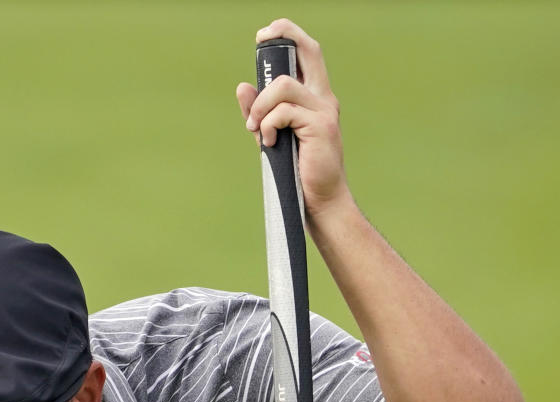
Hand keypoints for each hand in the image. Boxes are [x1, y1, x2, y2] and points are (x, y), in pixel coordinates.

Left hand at [236, 19, 351, 218]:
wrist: (316, 200)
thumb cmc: (295, 170)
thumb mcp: (271, 135)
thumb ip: (258, 112)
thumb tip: (242, 86)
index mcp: (314, 97)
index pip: (308, 54)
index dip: (289, 35)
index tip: (265, 33)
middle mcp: (323, 98)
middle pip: (309, 51)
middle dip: (284, 36)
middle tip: (260, 38)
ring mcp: (324, 110)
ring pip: (283, 86)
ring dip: (260, 107)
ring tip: (256, 130)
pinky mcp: (320, 126)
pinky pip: (282, 112)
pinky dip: (267, 125)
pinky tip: (269, 142)